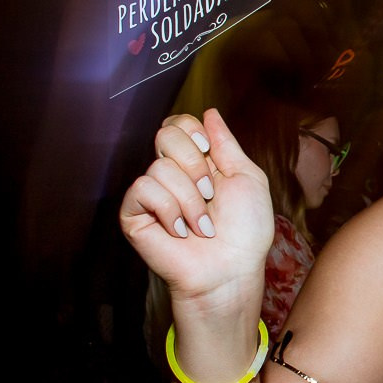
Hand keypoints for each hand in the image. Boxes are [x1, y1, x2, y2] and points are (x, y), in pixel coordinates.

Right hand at [119, 109, 275, 319]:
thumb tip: (209, 113)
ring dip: (190, 200)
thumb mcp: (247, 178)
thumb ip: (227, 143)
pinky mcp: (134, 214)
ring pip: (161, 168)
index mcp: (197, 162)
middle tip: (209, 194)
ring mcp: (151, 194)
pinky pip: (144, 189)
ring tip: (200, 225)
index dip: (193, 132)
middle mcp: (171, 174)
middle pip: (166, 134)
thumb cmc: (245, 232)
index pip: (179, 124)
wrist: (231, 269)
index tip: (210, 154)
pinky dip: (170, 210)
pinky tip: (180, 231)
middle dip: (196, 165)